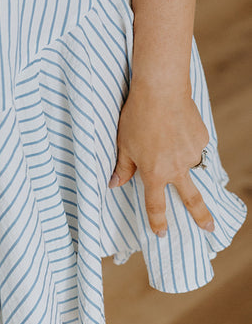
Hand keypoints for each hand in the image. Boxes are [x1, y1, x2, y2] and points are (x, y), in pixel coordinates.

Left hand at [109, 80, 213, 237]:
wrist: (161, 90)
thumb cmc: (137, 117)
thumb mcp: (124, 144)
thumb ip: (123, 167)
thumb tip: (115, 184)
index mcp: (155, 173)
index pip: (156, 205)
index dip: (158, 222)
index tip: (162, 233)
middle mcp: (177, 168)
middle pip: (192, 199)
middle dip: (201, 217)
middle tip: (209, 228)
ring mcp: (192, 154)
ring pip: (190, 165)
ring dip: (182, 159)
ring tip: (168, 138)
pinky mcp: (202, 139)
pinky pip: (194, 146)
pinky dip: (185, 140)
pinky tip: (174, 125)